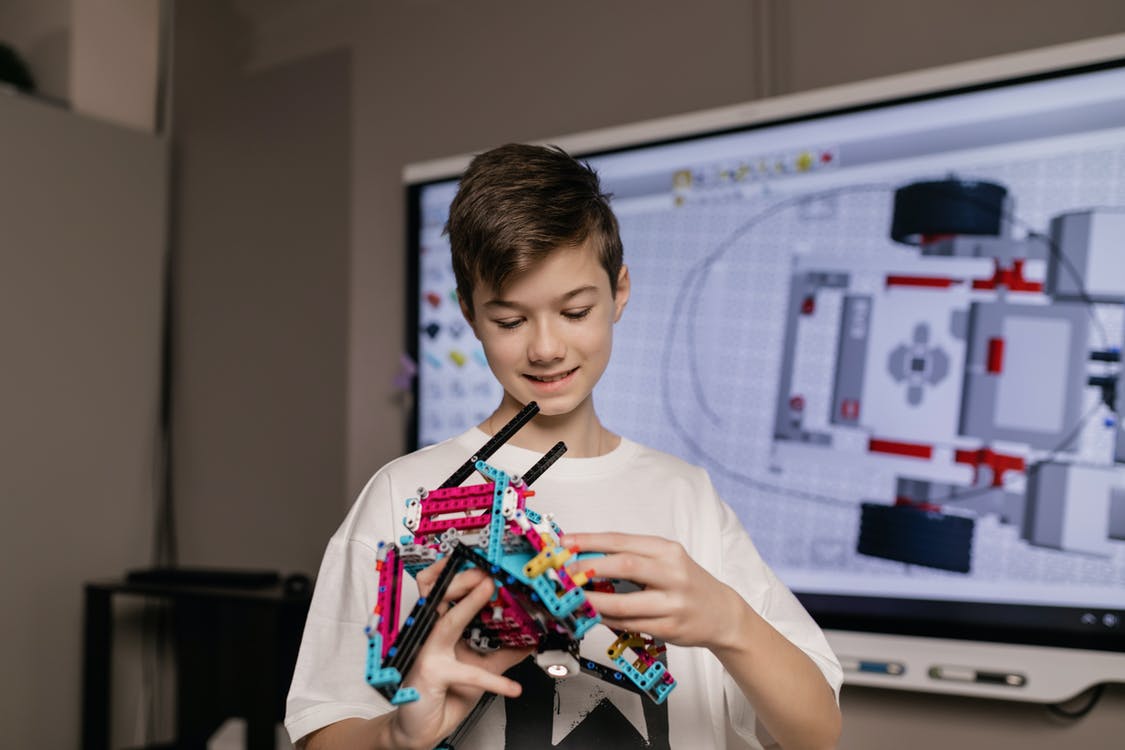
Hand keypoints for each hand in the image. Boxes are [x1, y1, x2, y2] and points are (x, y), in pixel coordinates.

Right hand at [387, 558, 531, 748]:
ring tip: (488, 589)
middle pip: (437, 593)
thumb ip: (504, 652)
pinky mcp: (431, 674)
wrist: (423, 727)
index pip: (444, 589)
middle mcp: (430, 633)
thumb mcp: (481, 668)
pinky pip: (466, 672)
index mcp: (441, 626)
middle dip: (463, 577)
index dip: (459, 572)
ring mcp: (428, 651)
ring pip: (446, 621)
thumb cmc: (446, 692)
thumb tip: (532, 639)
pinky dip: (492, 680)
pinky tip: (512, 687)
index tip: (484, 562)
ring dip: (468, 603)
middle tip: (488, 572)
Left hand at [562, 532, 744, 650]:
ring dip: (593, 602)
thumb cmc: (687, 582)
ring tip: (574, 599)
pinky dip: (607, 620)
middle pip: (624, 566)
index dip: (590, 541)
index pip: (621, 541)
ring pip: (624, 603)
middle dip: (588, 569)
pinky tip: (595, 614)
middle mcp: (672, 573)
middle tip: (565, 573)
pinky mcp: (670, 628)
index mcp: (667, 550)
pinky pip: (630, 624)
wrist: (722, 613)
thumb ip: (631, 556)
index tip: (566, 543)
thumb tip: (586, 556)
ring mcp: (672, 603)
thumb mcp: (666, 559)